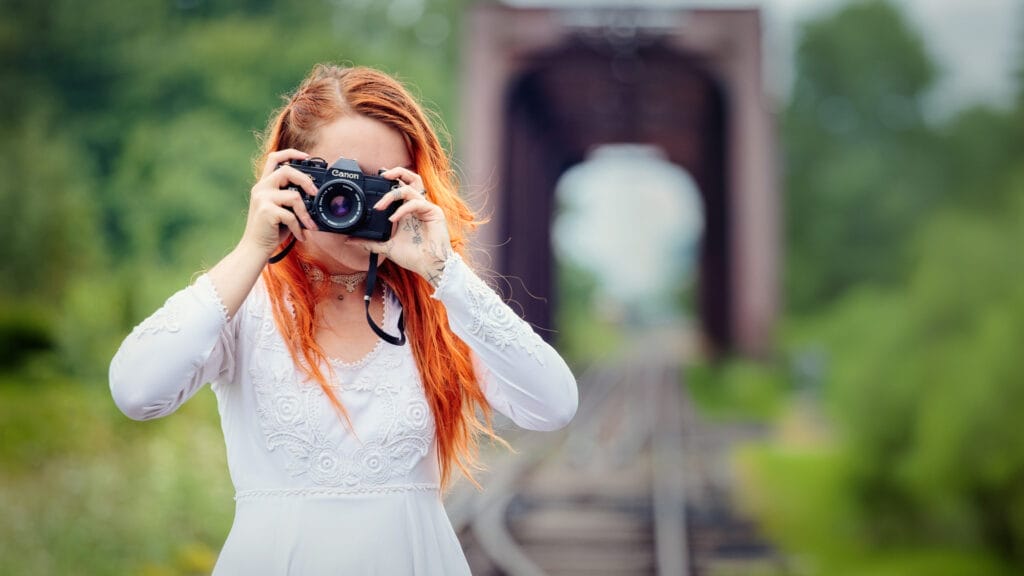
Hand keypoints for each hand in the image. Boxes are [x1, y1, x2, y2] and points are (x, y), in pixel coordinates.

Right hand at [240, 149, 319, 257]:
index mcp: (264, 184)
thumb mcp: (281, 209)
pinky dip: (299, 227)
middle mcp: (261, 188)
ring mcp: (262, 198)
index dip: (291, 153)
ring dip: (306, 213)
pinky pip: (291, 216)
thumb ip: (291, 198)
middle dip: (306, 181)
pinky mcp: (266, 211)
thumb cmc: (271, 230)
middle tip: (315, 193)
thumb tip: (313, 194)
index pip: (274, 158)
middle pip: (288, 170)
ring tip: (310, 225)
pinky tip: (300, 236)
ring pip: (294, 196)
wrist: (255, 248)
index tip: (306, 157)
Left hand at [346, 167, 453, 286]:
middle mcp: (417, 206)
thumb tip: (349, 241)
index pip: (400, 187)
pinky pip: (417, 203)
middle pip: (411, 178)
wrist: (429, 266)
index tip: (375, 178)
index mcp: (407, 210)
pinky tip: (393, 219)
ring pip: (412, 187)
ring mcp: (426, 207)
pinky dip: (402, 209)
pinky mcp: (434, 212)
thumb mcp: (386, 246)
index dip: (391, 179)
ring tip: (380, 206)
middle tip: (381, 175)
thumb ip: (369, 242)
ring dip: (393, 193)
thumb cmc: (413, 256)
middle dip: (397, 172)